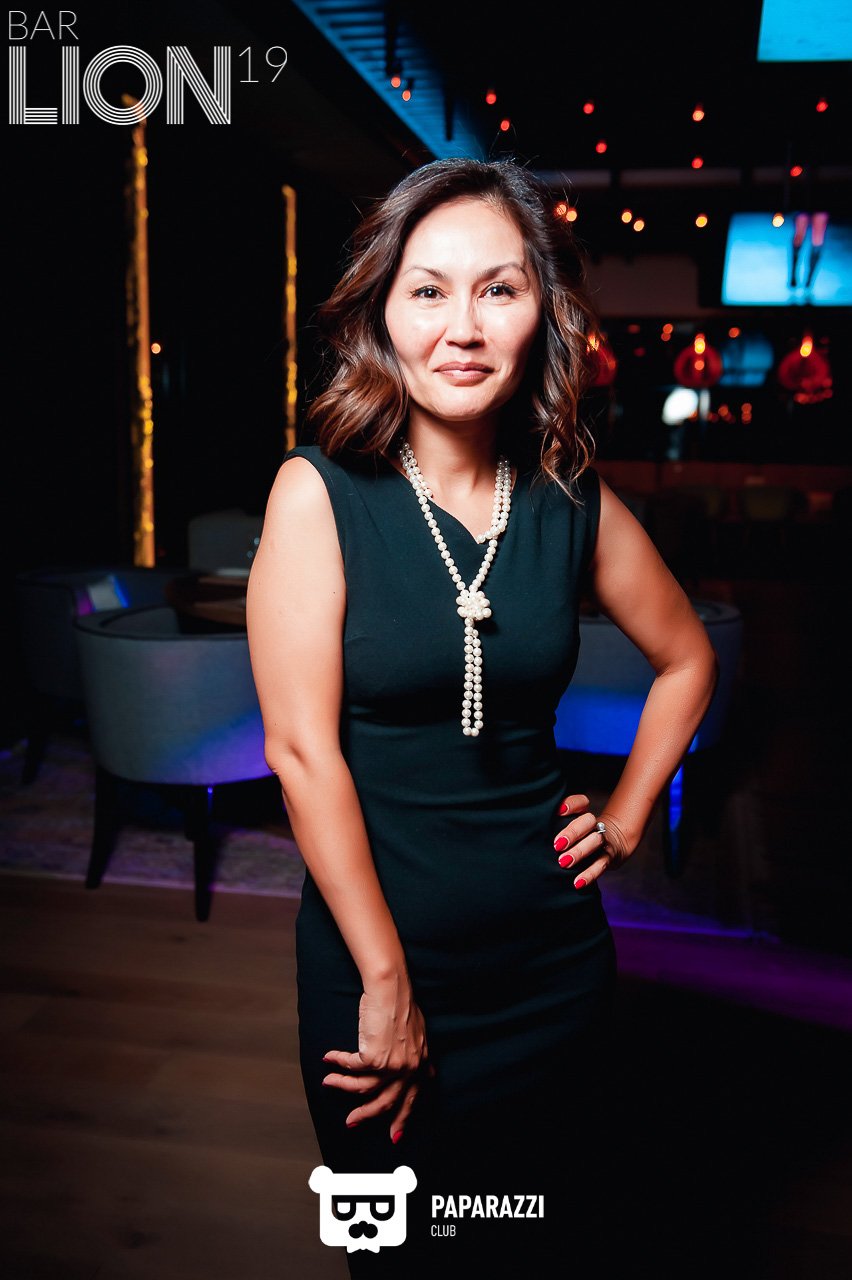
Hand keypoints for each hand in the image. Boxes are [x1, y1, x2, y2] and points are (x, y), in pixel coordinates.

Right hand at [321, 976, 435, 1144]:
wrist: (391, 989)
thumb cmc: (403, 1005)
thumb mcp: (420, 1035)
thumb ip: (419, 1057)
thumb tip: (427, 1073)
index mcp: (421, 1065)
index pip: (412, 1099)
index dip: (402, 1118)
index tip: (395, 1135)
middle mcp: (409, 1070)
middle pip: (386, 1103)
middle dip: (366, 1115)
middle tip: (352, 1123)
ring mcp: (392, 1066)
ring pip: (363, 1089)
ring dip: (342, 1087)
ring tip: (328, 1084)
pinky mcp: (373, 1058)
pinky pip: (350, 1067)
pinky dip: (337, 1064)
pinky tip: (328, 1059)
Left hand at [552, 793, 634, 888]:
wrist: (613, 844)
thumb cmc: (581, 837)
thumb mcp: (571, 828)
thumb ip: (556, 826)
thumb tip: (531, 831)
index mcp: (583, 814)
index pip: (581, 801)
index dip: (572, 804)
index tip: (559, 811)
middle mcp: (594, 825)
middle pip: (588, 820)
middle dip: (572, 832)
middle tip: (557, 845)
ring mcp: (603, 840)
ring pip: (595, 841)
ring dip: (579, 852)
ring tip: (563, 862)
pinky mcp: (609, 857)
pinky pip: (601, 865)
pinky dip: (589, 874)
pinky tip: (577, 883)